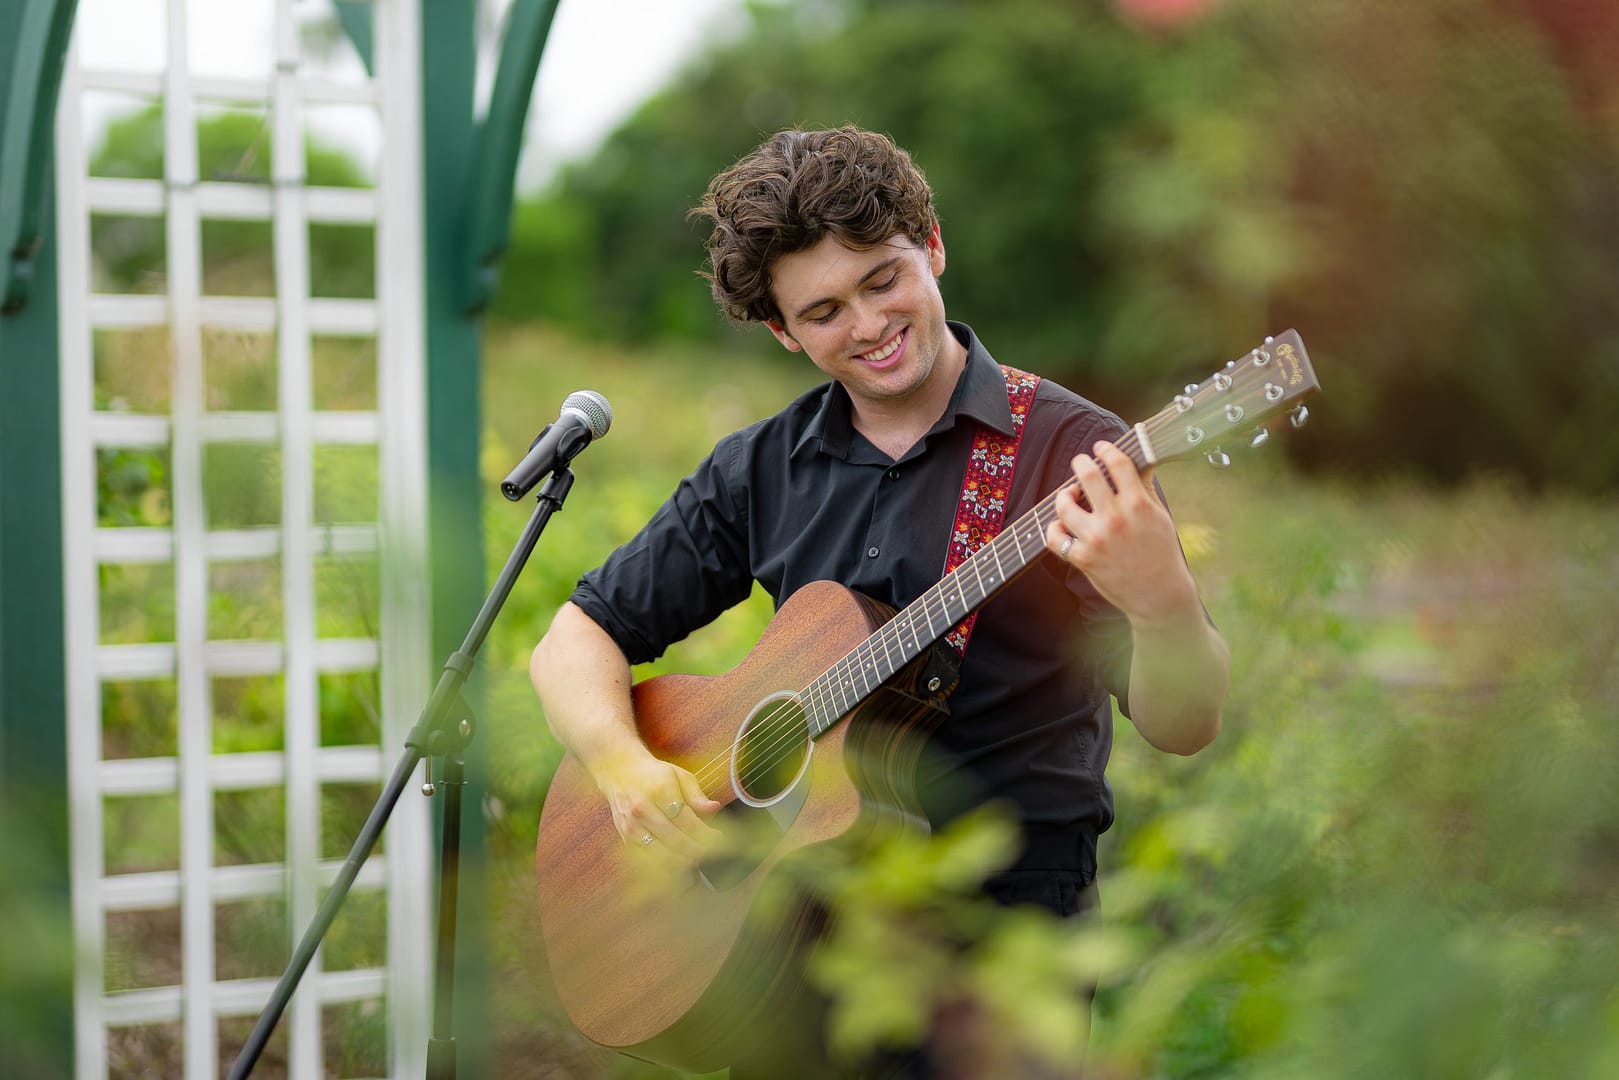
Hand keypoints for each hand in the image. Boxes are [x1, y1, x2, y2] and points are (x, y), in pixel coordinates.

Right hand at [591, 748, 724, 861]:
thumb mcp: (679, 775)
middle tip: (712, 851)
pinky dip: (666, 866)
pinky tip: (679, 863)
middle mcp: (643, 810)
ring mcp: (632, 826)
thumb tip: (714, 808)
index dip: (706, 834)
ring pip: (662, 855)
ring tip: (698, 858)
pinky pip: (649, 860)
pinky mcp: (626, 838)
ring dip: (684, 861)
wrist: (619, 773)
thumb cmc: (654, 775)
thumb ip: (696, 795)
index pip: (687, 821)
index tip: (718, 837)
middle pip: (676, 841)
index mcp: (659, 791)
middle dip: (698, 850)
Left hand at [1045, 440, 1201, 627]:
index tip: (1100, 447)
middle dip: (1080, 463)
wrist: (1159, 594)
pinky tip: (1061, 525)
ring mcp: (1096, 538)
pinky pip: (1055, 537)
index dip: (1106, 449)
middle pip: (1086, 475)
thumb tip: (1139, 461)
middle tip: (1080, 462)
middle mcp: (1115, 518)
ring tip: (1069, 496)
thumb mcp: (1159, 516)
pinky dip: (1054, 530)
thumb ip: (1144, 488)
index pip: (1117, 463)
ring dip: (1064, 496)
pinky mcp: (1082, 558)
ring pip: (1064, 505)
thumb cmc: (1162, 553)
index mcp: (1138, 504)